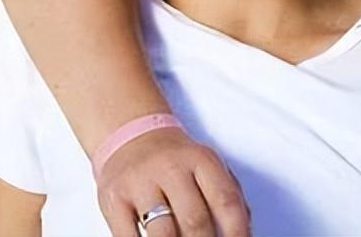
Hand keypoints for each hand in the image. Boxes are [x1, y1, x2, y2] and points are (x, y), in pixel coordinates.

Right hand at [96, 127, 249, 236]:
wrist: (132, 135)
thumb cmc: (177, 159)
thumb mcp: (208, 166)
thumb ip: (229, 194)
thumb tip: (246, 228)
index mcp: (202, 161)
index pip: (225, 200)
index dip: (237, 230)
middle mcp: (171, 169)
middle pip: (194, 220)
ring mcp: (140, 184)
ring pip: (162, 232)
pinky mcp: (114, 200)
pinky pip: (127, 236)